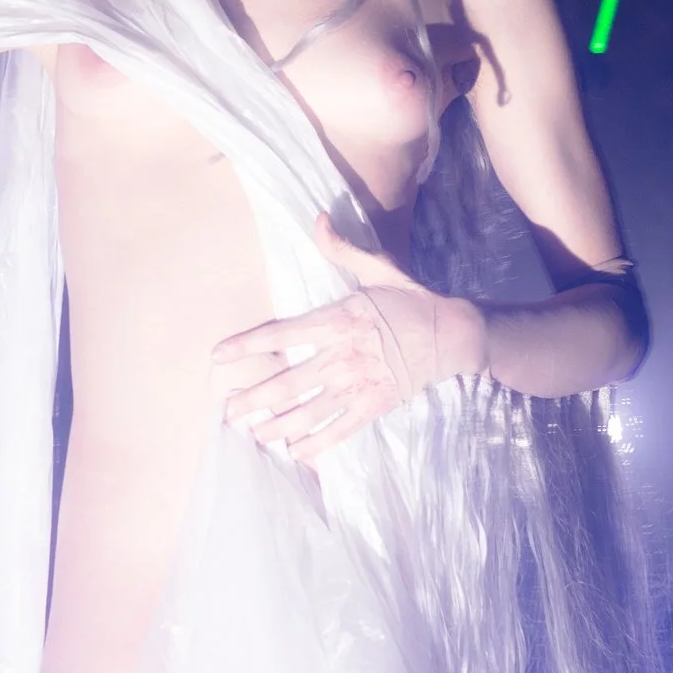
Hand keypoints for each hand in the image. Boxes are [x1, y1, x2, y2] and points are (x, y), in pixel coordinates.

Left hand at [213, 216, 485, 465]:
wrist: (454, 334)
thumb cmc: (412, 300)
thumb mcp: (378, 269)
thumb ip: (342, 250)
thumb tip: (317, 219)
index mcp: (338, 321)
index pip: (281, 334)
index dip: (247, 346)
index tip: (218, 356)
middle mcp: (341, 357)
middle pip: (286, 383)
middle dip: (253, 399)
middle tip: (227, 411)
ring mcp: (357, 385)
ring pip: (307, 412)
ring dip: (277, 426)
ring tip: (253, 434)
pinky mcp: (374, 406)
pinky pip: (338, 430)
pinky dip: (315, 444)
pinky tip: (295, 453)